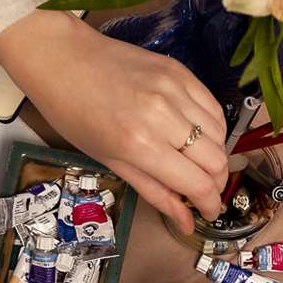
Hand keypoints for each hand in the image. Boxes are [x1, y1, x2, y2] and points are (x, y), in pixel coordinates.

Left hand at [0, 11, 226, 222]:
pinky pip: (212, 106)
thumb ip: (154, 191)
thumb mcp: (110, 161)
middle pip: (216, 160)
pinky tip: (199, 136)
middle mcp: (163, 116)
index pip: (198, 184)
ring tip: (198, 163)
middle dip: (216, 183)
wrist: (63, 59)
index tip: (209, 212)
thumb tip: (187, 222)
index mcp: (140, 145)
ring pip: (220, 133)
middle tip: (203, 191)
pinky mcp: (180, 71)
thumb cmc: (74, 115)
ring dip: (215, 155)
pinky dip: (213, 127)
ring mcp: (175, 89)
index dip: (210, 204)